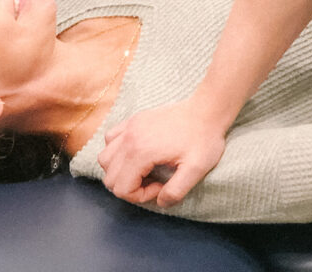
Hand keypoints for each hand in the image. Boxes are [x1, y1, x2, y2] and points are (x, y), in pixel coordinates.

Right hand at [97, 98, 226, 209]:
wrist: (207, 110)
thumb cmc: (204, 139)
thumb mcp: (196, 170)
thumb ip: (176, 191)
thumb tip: (160, 202)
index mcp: (141, 152)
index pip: (121, 188)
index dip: (139, 196)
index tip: (160, 186)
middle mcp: (129, 138)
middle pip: (109, 177)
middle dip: (128, 187)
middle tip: (152, 181)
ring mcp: (129, 126)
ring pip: (104, 158)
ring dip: (119, 171)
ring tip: (143, 170)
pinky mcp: (133, 120)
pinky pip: (110, 139)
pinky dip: (116, 152)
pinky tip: (136, 154)